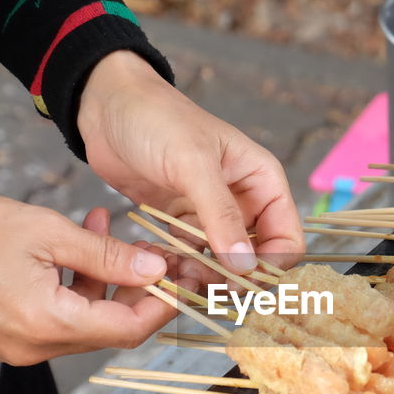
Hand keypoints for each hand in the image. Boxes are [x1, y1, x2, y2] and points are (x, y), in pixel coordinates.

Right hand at [0, 193, 175, 364]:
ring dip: (103, 279)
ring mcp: (19, 347)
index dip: (162, 304)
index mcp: (47, 324)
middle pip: (109, 329)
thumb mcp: (45, 232)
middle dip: (137, 288)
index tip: (182, 275)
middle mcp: (35, 348)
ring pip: (85, 320)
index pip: (128, 330)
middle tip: (153, 247)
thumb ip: (106, 256)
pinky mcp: (6, 337)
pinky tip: (75, 243)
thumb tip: (157, 270)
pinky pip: (57, 317)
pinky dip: (74, 285)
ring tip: (104, 225)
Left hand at [76, 50, 304, 273]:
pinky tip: (162, 270)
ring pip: (222, 264)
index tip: (240, 282)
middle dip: (234, 278)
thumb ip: (221, 215)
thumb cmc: (156, 120)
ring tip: (178, 280)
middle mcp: (244, 200)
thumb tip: (246, 265)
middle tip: (203, 287)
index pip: (287, 238)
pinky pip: (192, 258)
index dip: (271, 266)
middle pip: (256, 258)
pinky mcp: (182, 222)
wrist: (106, 106)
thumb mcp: (192, 164)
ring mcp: (212, 214)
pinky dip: (181, 269)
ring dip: (205, 278)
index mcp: (262, 180)